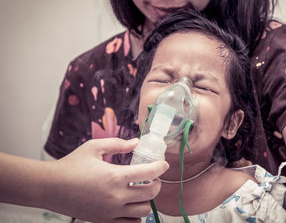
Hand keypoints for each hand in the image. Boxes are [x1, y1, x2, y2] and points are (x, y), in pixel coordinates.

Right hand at [43, 138, 168, 222]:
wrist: (50, 187)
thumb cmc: (71, 165)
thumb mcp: (94, 147)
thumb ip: (118, 144)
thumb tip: (136, 142)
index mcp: (115, 176)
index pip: (148, 173)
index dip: (160, 167)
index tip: (164, 164)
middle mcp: (116, 196)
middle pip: (151, 194)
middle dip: (156, 184)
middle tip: (152, 177)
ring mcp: (111, 211)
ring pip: (143, 211)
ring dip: (147, 200)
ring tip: (141, 191)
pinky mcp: (104, 221)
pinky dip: (136, 216)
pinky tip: (132, 205)